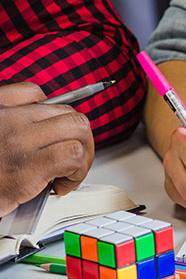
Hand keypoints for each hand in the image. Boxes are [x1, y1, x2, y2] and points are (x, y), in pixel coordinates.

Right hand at [0, 83, 93, 216]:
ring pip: (78, 128)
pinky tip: (62, 185)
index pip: (33, 93)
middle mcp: (7, 118)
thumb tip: (44, 132)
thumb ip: (10, 127)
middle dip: (78, 137)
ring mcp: (20, 139)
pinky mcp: (30, 165)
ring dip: (84, 153)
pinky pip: (74, 155)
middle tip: (71, 159)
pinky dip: (78, 172)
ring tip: (70, 173)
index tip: (53, 136)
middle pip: (66, 112)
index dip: (52, 115)